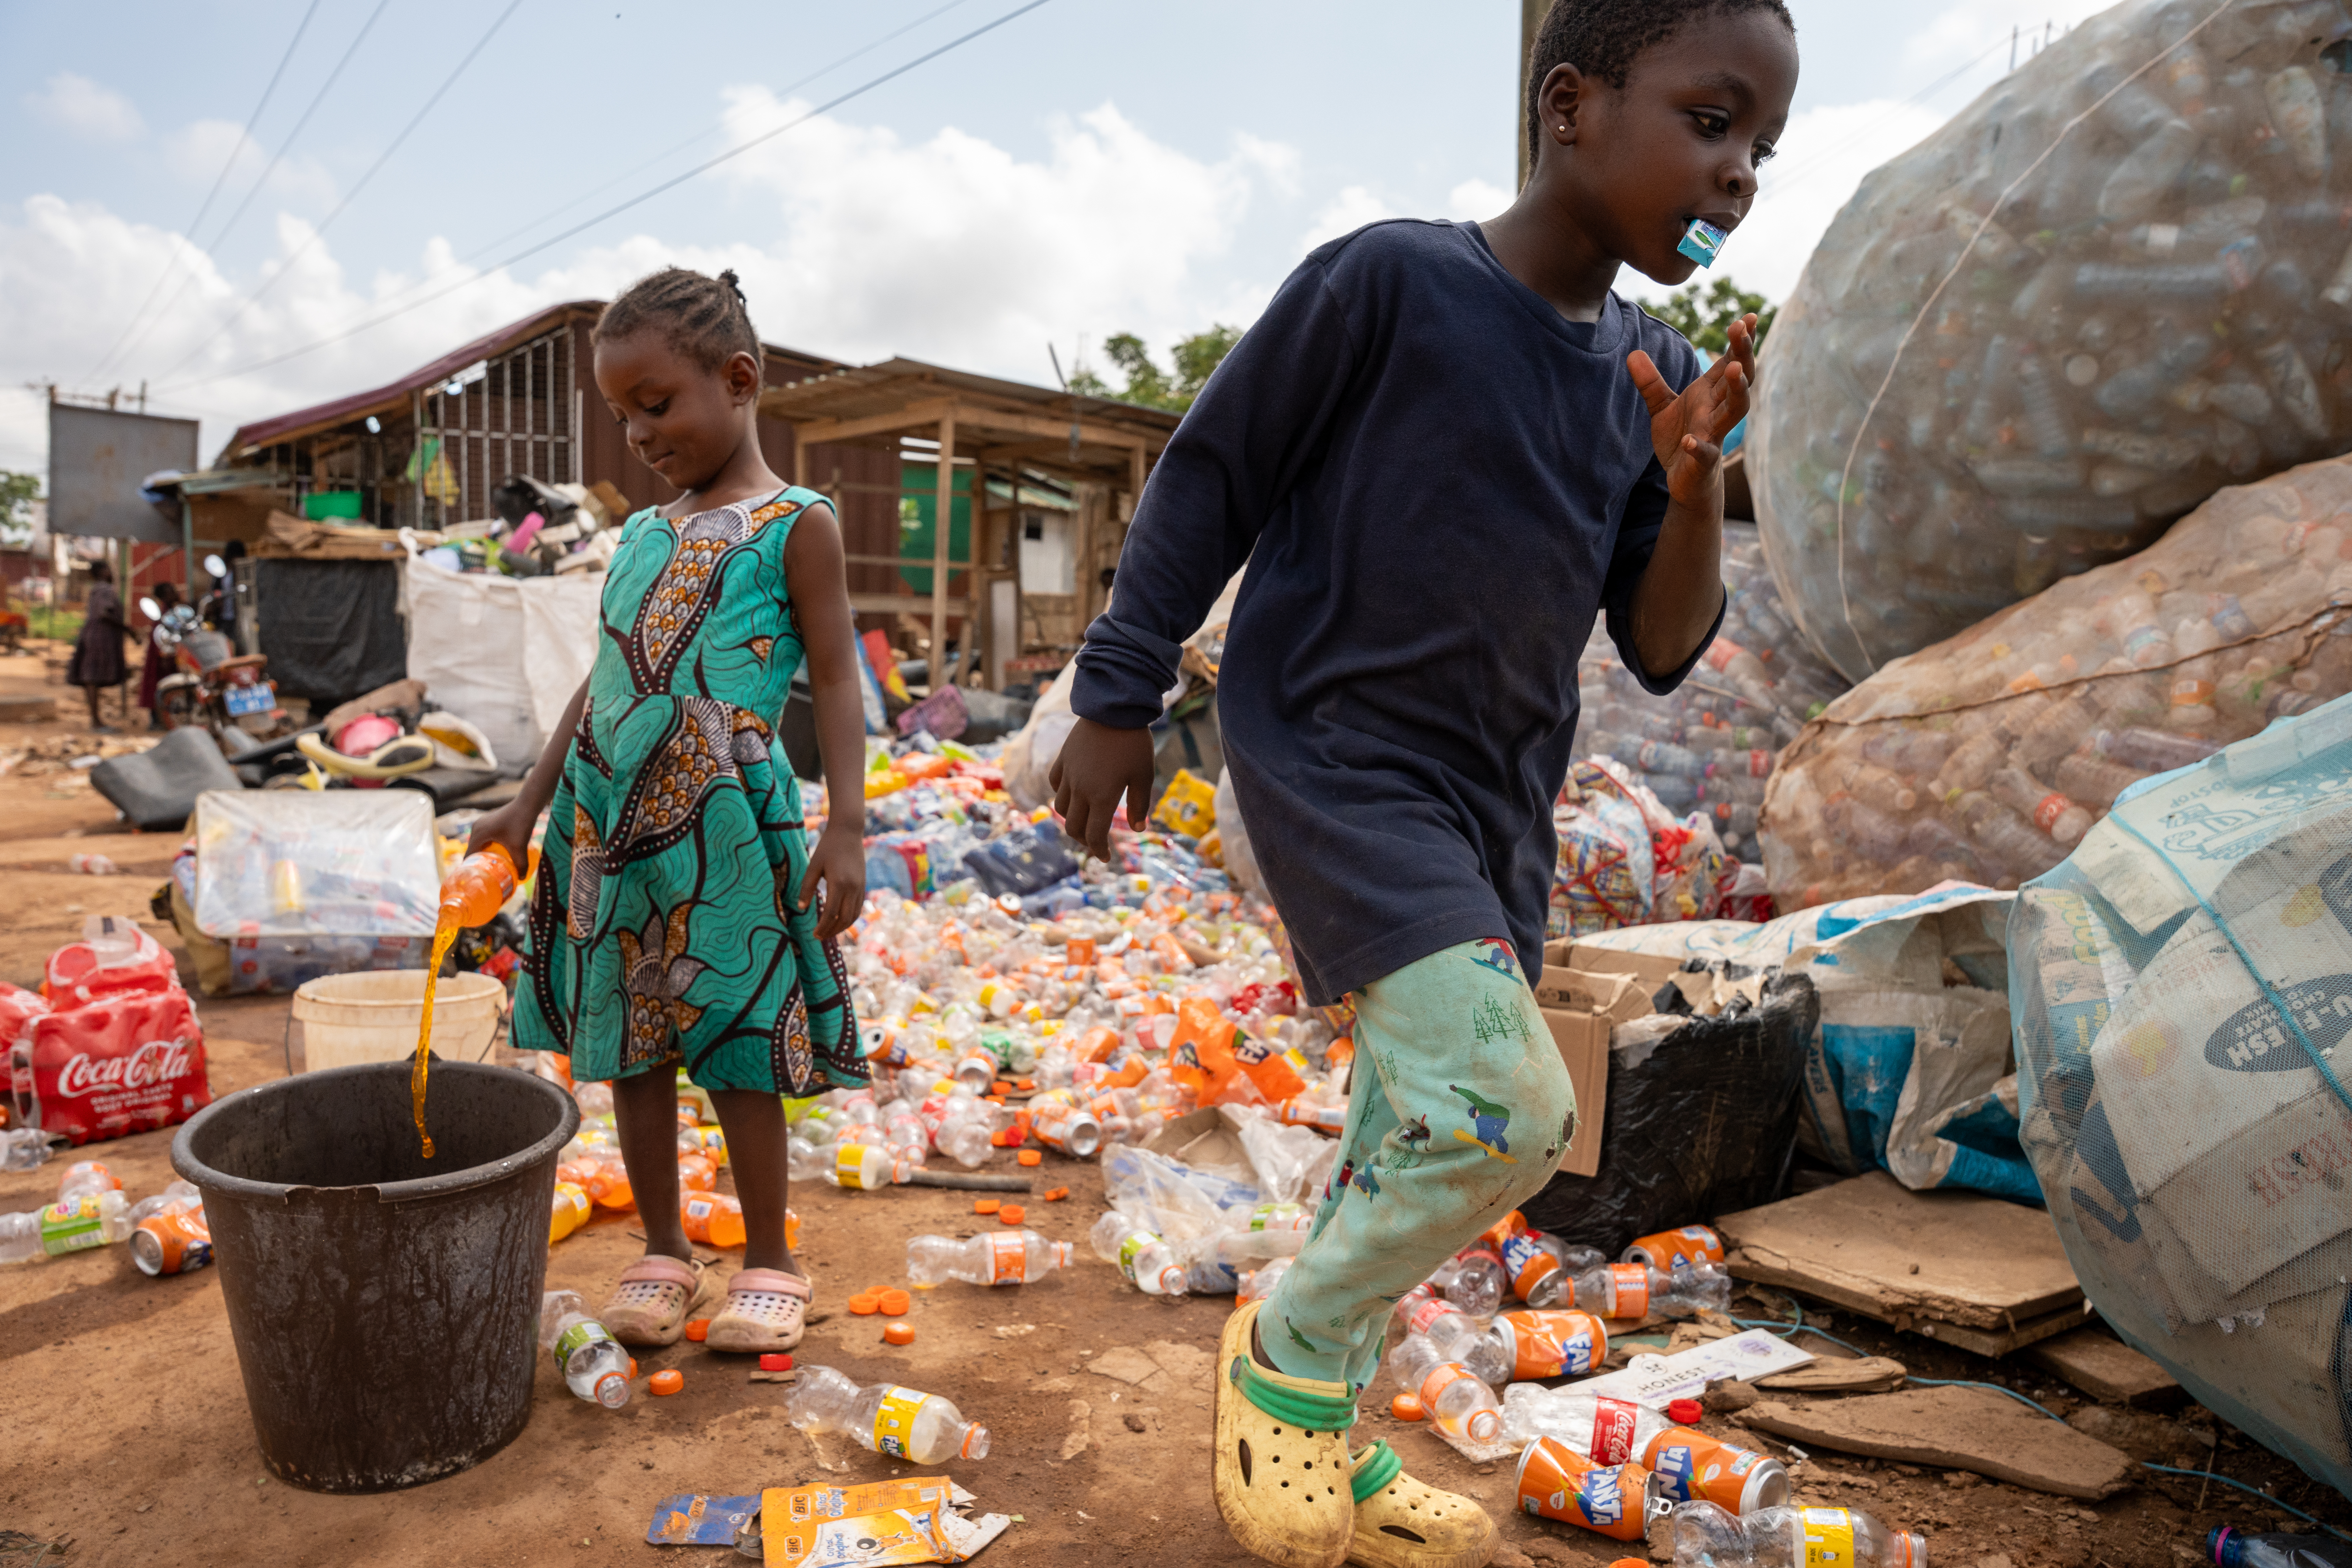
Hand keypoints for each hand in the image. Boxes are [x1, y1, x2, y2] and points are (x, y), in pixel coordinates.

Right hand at [466, 801, 535, 874]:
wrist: (528, 803)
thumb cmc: (521, 823)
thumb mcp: (520, 846)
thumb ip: (521, 863)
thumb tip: (522, 879)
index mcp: (478, 833)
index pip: (469, 855)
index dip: (471, 868)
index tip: (475, 879)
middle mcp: (477, 827)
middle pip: (473, 850)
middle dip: (479, 863)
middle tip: (485, 877)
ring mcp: (483, 823)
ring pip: (479, 843)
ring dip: (484, 854)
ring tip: (491, 867)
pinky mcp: (490, 821)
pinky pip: (485, 837)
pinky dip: (488, 846)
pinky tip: (497, 854)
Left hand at [797, 821, 865, 943]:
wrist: (848, 832)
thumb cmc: (827, 847)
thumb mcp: (813, 866)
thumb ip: (807, 887)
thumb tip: (801, 908)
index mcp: (839, 883)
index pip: (831, 914)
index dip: (823, 927)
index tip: (814, 934)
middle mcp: (852, 888)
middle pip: (844, 919)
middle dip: (832, 931)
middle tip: (819, 937)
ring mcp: (860, 887)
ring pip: (853, 916)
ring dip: (842, 927)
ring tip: (829, 932)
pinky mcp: (863, 885)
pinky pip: (858, 907)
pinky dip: (849, 918)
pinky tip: (839, 920)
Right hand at [1049, 717, 1155, 861]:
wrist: (1113, 708)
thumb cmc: (1134, 743)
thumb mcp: (1144, 775)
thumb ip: (1139, 805)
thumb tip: (1138, 829)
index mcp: (1102, 797)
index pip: (1094, 835)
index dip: (1100, 850)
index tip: (1106, 857)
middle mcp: (1080, 790)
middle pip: (1073, 827)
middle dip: (1084, 841)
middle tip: (1096, 842)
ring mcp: (1068, 774)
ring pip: (1061, 808)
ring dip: (1072, 820)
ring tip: (1085, 820)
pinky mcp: (1063, 759)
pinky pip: (1055, 784)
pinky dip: (1062, 795)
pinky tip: (1074, 793)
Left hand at [1626, 312, 1756, 507]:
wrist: (1685, 481)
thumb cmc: (1680, 438)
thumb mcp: (1662, 407)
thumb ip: (1650, 383)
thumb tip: (1632, 353)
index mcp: (1710, 395)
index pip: (1730, 363)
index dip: (1740, 341)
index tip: (1747, 317)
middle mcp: (1717, 411)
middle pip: (1738, 379)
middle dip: (1742, 354)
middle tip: (1741, 329)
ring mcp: (1714, 435)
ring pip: (1735, 411)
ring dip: (1737, 390)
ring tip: (1733, 370)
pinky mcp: (1703, 462)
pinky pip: (1705, 453)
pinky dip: (1698, 447)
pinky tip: (1689, 441)